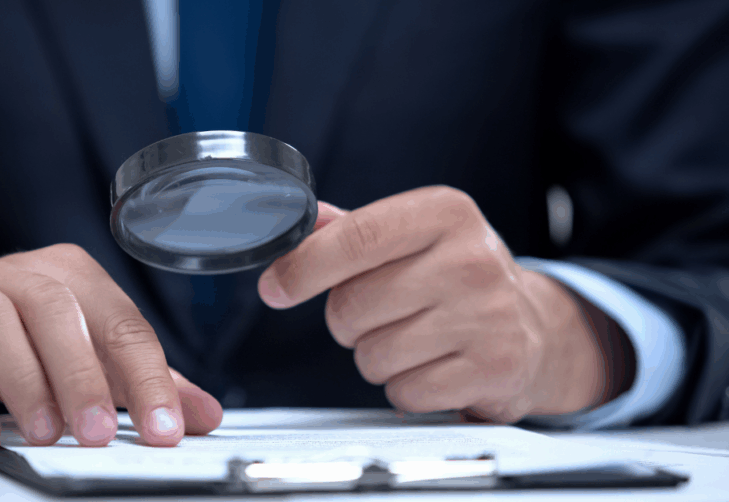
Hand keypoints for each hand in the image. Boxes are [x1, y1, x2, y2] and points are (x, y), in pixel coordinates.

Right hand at [0, 244, 222, 445]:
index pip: (122, 323)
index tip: (165, 429)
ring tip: (44, 432)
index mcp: (72, 276)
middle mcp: (21, 275)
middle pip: (58, 312)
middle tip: (99, 434)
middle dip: (83, 377)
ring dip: (24, 381)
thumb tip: (202, 415)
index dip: (148, 378)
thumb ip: (139, 382)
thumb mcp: (83, 352)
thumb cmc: (12, 334)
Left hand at [258, 186, 621, 421]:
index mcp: (444, 213)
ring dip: (376, 357)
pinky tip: (434, 367)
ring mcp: (488, 315)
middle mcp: (472, 258)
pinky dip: (406, 388)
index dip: (302, 269)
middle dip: (348, 321)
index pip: (353, 239)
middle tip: (382, 315)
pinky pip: (405, 392)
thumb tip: (292, 223)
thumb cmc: (454, 277)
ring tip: (413, 340)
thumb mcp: (410, 236)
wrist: (531, 326)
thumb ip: (348, 229)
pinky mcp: (495, 368)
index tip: (275, 288)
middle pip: (352, 306)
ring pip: (372, 355)